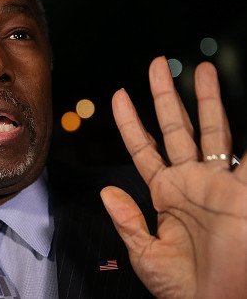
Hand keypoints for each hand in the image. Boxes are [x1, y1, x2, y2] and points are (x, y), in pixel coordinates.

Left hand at [101, 56, 246, 297]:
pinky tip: (243, 103)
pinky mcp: (245, 193)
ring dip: (207, 100)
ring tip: (202, 69)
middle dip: (166, 96)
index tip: (118, 95)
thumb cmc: (185, 287)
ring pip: (212, 131)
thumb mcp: (145, 254)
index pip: (143, 147)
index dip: (130, 121)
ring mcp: (220, 184)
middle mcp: (192, 182)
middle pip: (176, 128)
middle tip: (157, 64)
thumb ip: (127, 219)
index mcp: (166, 193)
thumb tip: (108, 190)